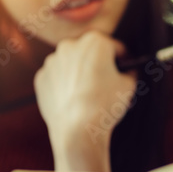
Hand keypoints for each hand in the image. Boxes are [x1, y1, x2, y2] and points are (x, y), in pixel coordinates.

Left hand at [33, 31, 136, 171]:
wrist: (76, 130)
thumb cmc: (104, 105)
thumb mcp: (129, 85)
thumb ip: (131, 72)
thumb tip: (129, 71)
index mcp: (95, 41)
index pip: (115, 48)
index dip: (124, 60)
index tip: (125, 69)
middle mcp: (70, 46)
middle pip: (90, 53)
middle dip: (98, 65)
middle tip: (106, 83)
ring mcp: (52, 62)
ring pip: (72, 64)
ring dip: (80, 74)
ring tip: (88, 95)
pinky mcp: (41, 78)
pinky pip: (57, 78)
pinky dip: (65, 86)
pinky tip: (74, 100)